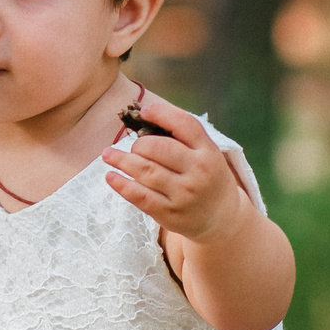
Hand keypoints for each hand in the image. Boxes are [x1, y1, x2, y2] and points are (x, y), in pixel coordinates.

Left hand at [100, 90, 248, 245]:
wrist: (221, 218)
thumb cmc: (207, 177)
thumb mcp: (207, 154)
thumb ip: (184, 137)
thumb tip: (146, 116)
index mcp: (208, 152)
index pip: (185, 125)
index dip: (161, 114)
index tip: (144, 112)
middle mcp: (198, 172)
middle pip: (159, 148)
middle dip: (139, 144)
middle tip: (134, 147)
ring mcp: (183, 194)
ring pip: (145, 171)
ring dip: (121, 160)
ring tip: (108, 155)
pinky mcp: (169, 212)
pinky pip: (140, 196)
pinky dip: (122, 184)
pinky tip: (110, 176)